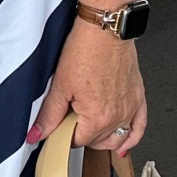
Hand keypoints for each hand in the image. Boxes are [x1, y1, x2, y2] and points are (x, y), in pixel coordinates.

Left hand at [28, 20, 147, 157]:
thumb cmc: (86, 50)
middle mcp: (117, 117)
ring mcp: (130, 108)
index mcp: (97, 118)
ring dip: (102, 139)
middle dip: (81, 134)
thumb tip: (37, 134)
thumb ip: (49, 115)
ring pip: (116, 138)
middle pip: (96, 141)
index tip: (57, 127)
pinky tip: (123, 146)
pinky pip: (139, 127)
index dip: (64, 135)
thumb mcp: (60, 85)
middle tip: (69, 119)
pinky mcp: (138, 98)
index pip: (77, 142)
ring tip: (87, 128)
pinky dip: (131, 138)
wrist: (106, 29)